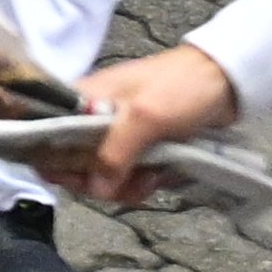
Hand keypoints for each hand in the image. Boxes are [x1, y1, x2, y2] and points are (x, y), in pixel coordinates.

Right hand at [53, 46, 236, 203]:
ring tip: (149, 180)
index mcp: (81, 100)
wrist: (225, 82)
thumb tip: (96, 189)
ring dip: (124, 185)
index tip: (79, 180)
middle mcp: (91, 117)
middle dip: (98, 181)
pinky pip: (126, 174)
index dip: (54, 161)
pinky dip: (139, 181)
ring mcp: (117, 134)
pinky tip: (157, 179)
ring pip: (102, 173)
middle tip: (126, 184)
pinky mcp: (139, 146)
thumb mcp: (144, 117)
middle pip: (73, 161)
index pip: (46, 135)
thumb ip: (115, 152)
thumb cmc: (178, 88)